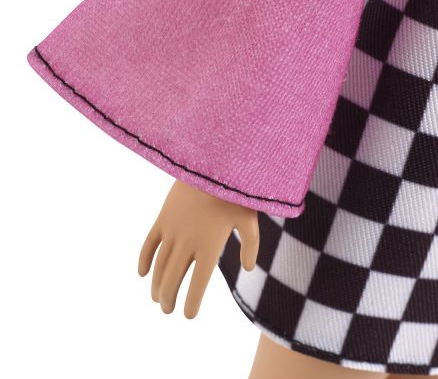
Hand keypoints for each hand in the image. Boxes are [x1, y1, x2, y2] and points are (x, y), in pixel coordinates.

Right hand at [138, 180, 258, 317]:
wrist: (212, 165)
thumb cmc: (235, 193)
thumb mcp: (249, 219)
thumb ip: (250, 246)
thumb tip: (247, 268)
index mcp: (210, 246)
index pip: (198, 283)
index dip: (191, 302)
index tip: (188, 315)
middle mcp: (188, 242)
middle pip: (174, 278)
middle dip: (169, 298)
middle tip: (168, 310)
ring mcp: (172, 230)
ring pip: (160, 265)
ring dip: (157, 284)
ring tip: (157, 298)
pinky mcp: (163, 218)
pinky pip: (149, 243)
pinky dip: (144, 260)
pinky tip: (143, 274)